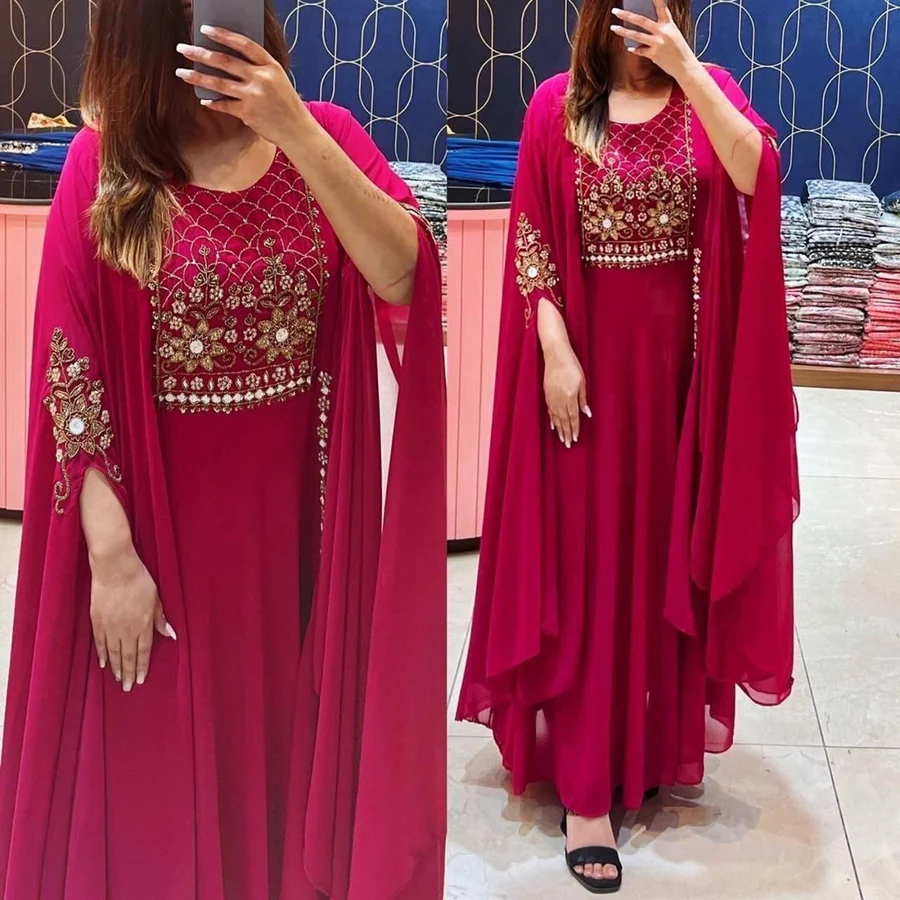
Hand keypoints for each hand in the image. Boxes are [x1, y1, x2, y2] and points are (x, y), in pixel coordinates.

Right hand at [90, 548, 174, 692]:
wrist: (115, 568)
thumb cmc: (139, 580)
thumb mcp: (156, 598)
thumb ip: (161, 619)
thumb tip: (171, 635)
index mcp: (143, 624)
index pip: (143, 651)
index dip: (142, 666)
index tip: (140, 679)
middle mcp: (127, 630)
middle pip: (128, 656)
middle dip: (128, 674)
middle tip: (127, 688)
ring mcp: (110, 627)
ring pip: (114, 653)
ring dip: (116, 668)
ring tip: (117, 680)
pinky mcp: (97, 621)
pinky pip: (100, 643)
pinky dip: (102, 655)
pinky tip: (103, 664)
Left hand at [176, 26, 305, 147]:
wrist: (296, 129)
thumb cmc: (286, 103)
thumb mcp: (277, 79)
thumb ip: (257, 68)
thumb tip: (228, 61)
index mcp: (270, 66)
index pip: (243, 44)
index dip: (223, 36)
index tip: (205, 30)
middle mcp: (261, 78)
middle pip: (225, 62)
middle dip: (200, 54)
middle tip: (183, 48)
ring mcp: (253, 96)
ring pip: (219, 83)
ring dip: (198, 77)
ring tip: (182, 72)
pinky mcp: (247, 113)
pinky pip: (224, 105)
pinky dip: (213, 102)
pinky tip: (204, 100)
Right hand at [543, 342, 590, 448]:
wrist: (555, 354)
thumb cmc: (572, 365)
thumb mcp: (582, 381)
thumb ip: (583, 399)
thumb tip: (586, 414)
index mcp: (570, 396)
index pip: (573, 417)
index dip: (574, 429)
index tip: (576, 438)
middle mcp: (559, 399)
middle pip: (563, 420)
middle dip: (566, 433)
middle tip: (568, 445)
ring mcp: (551, 397)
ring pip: (555, 417)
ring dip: (559, 429)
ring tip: (561, 439)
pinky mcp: (546, 394)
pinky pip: (549, 411)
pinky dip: (552, 419)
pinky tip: (553, 426)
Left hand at [611, 1, 698, 80]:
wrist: (685, 65)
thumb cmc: (678, 49)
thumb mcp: (673, 34)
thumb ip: (660, 28)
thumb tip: (643, 25)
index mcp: (669, 24)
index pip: (661, 7)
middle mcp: (662, 31)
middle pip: (641, 20)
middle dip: (627, 15)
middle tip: (615, 11)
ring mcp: (657, 43)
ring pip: (636, 35)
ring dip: (623, 31)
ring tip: (613, 28)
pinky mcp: (654, 54)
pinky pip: (640, 50)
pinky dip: (635, 49)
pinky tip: (629, 48)